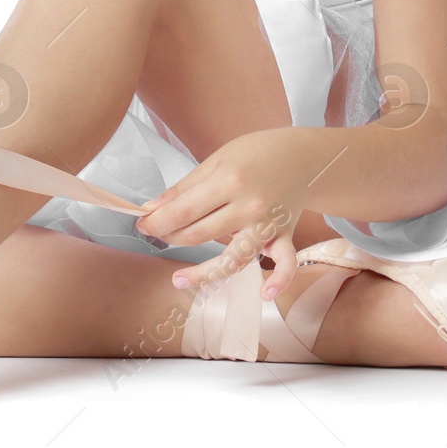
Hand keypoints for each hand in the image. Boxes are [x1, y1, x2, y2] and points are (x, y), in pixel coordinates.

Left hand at [135, 128, 316, 300]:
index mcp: (229, 180)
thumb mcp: (217, 159)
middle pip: (200, 234)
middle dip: (171, 237)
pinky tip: (265, 294)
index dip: (157, 221)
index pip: (183, 211)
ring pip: (232, 258)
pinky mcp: (285, 236)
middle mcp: (249, 205)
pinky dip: (279, 280)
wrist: (304, 156)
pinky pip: (284, 263)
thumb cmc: (257, 153)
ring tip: (177, 279)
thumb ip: (186, 187)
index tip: (142, 224)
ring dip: (202, 273)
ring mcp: (268, 224)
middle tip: (157, 235)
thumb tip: (153, 208)